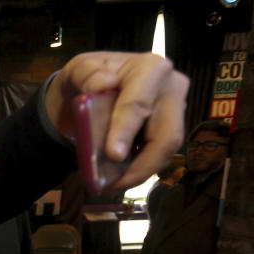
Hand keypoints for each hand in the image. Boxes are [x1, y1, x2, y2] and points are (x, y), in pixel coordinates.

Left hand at [45, 52, 188, 190]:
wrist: (91, 89)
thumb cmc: (87, 78)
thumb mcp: (78, 69)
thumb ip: (85, 73)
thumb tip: (103, 83)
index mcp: (150, 68)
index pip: (139, 103)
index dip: (126, 130)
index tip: (113, 154)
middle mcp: (171, 89)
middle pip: (166, 134)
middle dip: (142, 164)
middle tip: (114, 184)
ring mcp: (175, 111)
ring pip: (167, 150)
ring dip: (140, 172)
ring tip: (113, 185)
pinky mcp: (170, 130)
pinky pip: (160, 156)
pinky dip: (140, 170)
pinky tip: (120, 179)